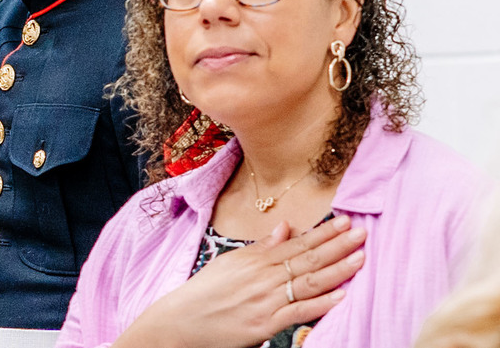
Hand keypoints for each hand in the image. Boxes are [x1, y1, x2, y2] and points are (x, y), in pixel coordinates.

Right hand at [114, 215, 365, 347]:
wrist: (182, 320)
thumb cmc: (205, 292)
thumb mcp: (231, 262)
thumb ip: (261, 247)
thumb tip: (285, 227)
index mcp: (255, 259)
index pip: (296, 242)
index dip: (323, 232)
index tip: (345, 221)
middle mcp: (263, 275)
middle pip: (307, 258)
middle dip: (337, 245)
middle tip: (362, 232)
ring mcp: (266, 299)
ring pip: (309, 281)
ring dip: (337, 269)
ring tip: (360, 257)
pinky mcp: (266, 323)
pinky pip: (299, 311)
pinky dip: (322, 303)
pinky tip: (341, 295)